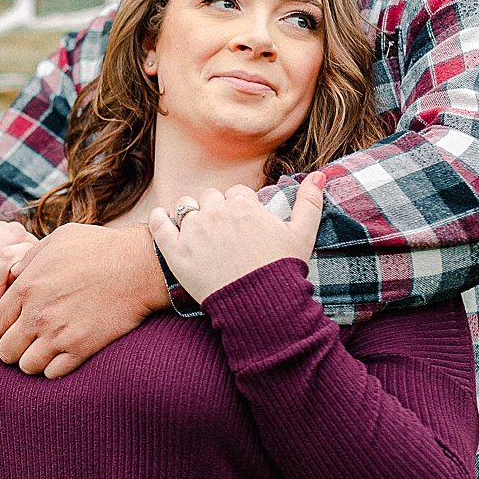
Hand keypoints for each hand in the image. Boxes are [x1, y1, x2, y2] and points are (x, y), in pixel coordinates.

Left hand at [0, 223, 167, 377]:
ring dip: (32, 362)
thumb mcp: (57, 240)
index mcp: (26, 287)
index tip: (11, 328)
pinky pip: (54, 373)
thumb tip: (14, 273)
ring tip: (42, 353)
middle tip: (24, 345)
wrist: (139, 266)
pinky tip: (62, 356)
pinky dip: (54, 369)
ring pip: (27, 367)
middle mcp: (37, 315)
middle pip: (6, 350)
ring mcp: (59, 335)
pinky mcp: (82, 349)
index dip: (1, 328)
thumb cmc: (99, 248)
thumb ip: (29, 258)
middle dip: (11, 350)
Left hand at [150, 172, 325, 302]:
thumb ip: (310, 201)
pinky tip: (162, 218)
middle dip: (216, 210)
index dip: (239, 206)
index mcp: (244, 205)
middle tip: (222, 233)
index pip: (235, 193)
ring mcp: (194, 231)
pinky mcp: (175, 251)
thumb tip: (319, 174)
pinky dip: (159, 219)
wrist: (260, 305)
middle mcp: (216, 213)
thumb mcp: (303, 234)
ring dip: (190, 214)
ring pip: (185, 207)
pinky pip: (159, 224)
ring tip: (198, 232)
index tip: (242, 223)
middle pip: (210, 197)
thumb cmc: (282, 270)